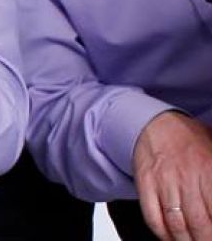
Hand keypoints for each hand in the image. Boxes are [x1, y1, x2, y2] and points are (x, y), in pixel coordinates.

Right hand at [132, 111, 211, 240]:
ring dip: (186, 240)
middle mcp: (187, 178)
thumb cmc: (190, 140)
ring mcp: (164, 182)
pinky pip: (152, 216)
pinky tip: (170, 237)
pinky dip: (162, 233)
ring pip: (177, 224)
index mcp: (210, 170)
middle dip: (206, 239)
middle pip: (200, 223)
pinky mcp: (145, 185)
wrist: (155, 122)